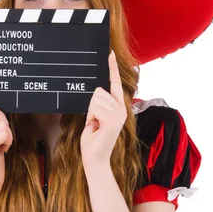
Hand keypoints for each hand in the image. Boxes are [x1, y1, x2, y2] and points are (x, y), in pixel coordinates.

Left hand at [80, 50, 126, 169]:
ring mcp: (120, 114)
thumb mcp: (95, 117)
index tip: (110, 53)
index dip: (112, 68)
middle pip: (98, 92)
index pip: (114, 83)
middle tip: (95, 121)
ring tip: (96, 125)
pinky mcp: (114, 120)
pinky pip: (94, 108)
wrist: (94, 158)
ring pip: (95, 99)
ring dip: (90, 112)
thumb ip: (98, 105)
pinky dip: (91, 117)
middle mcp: (122, 109)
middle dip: (91, 106)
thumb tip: (96, 94)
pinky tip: (96, 127)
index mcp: (118, 106)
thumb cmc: (93, 139)